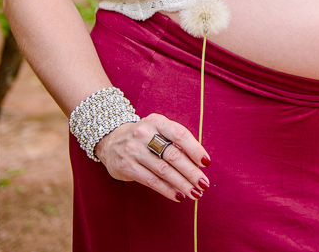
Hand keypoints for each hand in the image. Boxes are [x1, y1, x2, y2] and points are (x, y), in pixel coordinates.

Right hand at [94, 114, 209, 201]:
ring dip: (182, 184)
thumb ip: (176, 142)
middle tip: (204, 183)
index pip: (179, 135)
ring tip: (195, 193)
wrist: (111, 140)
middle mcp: (144, 134)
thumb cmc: (145, 136)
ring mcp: (134, 151)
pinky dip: (167, 189)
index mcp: (157, 122)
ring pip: (163, 171)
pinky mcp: (127, 167)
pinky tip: (178, 196)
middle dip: (191, 171)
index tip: (206, 163)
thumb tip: (198, 162)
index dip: (195, 149)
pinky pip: (151, 181)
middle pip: (173, 155)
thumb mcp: (159, 130)